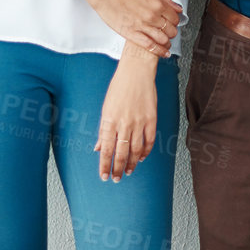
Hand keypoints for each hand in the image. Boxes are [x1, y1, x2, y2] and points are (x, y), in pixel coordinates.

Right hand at [87, 0, 179, 57]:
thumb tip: (176, 7)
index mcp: (158, 4)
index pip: (175, 18)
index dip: (175, 22)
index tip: (173, 24)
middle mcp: (152, 16)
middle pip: (171, 30)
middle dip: (172, 33)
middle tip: (169, 33)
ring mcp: (143, 26)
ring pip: (163, 39)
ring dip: (167, 43)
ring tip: (166, 43)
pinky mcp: (132, 34)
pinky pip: (150, 46)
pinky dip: (159, 51)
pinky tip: (163, 52)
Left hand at [96, 47, 160, 181]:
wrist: (136, 71)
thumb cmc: (119, 87)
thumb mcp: (106, 108)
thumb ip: (103, 130)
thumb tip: (99, 147)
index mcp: (109, 120)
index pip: (106, 150)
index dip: (105, 165)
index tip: (104, 176)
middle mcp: (124, 123)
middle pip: (120, 153)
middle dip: (117, 169)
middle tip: (116, 178)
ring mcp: (139, 122)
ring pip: (135, 150)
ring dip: (131, 163)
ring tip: (127, 171)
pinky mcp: (151, 119)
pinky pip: (149, 141)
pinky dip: (145, 152)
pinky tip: (141, 157)